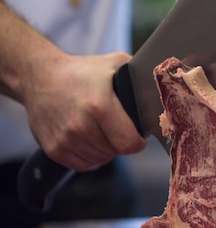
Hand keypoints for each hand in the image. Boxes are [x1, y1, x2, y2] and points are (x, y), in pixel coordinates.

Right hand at [22, 52, 146, 171]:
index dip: (138, 142)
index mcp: (99, 106)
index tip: (138, 135)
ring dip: (105, 149)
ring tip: (100, 128)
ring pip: (100, 159)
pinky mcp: (53, 149)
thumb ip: (140, 75)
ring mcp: (65, 139)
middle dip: (121, 142)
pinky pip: (83, 164)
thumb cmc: (81, 71)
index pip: (129, 143)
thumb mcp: (114, 63)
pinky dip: (89, 155)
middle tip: (116, 126)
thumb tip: (164, 84)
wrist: (39, 77)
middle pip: (116, 152)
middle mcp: (81, 125)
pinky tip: (88, 137)